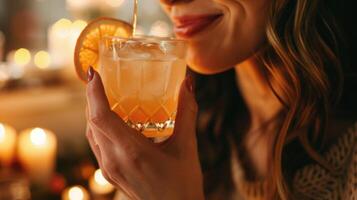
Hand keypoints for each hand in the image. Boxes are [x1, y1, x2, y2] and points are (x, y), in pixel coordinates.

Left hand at [85, 68, 203, 199]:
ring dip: (95, 112)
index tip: (94, 71)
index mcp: (132, 151)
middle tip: (102, 78)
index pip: (101, 116)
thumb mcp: (187, 146)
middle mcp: (114, 160)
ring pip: (92, 133)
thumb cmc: (183, 184)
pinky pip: (97, 144)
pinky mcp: (110, 174)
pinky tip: (115, 121)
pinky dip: (100, 127)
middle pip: (93, 121)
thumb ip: (187, 111)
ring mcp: (109, 169)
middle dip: (93, 97)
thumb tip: (188, 83)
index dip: (93, 92)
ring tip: (105, 95)